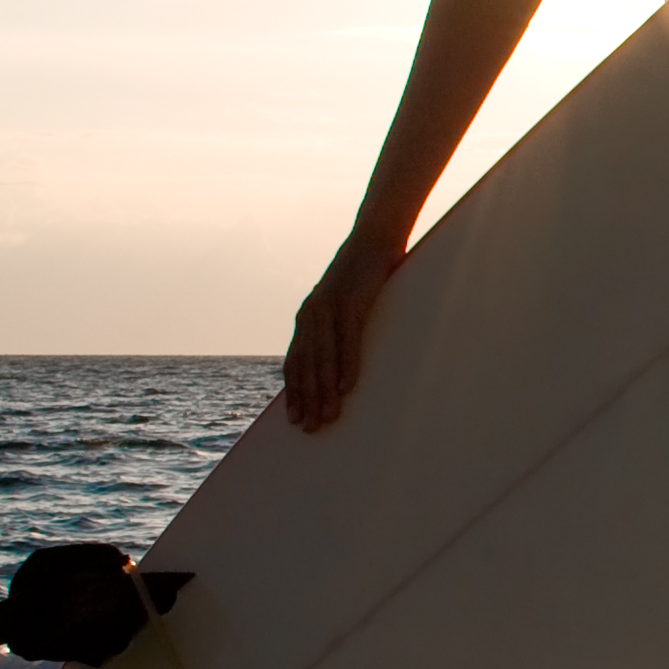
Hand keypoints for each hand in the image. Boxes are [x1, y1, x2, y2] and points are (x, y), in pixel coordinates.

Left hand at [283, 231, 403, 430]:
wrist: (374, 239)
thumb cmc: (362, 276)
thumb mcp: (342, 304)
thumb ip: (335, 329)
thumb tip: (337, 360)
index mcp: (307, 318)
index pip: (294, 362)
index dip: (294, 392)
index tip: (294, 419)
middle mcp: (311, 314)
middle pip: (305, 366)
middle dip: (307, 400)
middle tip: (309, 429)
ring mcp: (330, 308)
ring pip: (323, 358)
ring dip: (325, 391)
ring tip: (329, 417)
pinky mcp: (352, 303)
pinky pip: (348, 340)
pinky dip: (347, 365)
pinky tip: (348, 388)